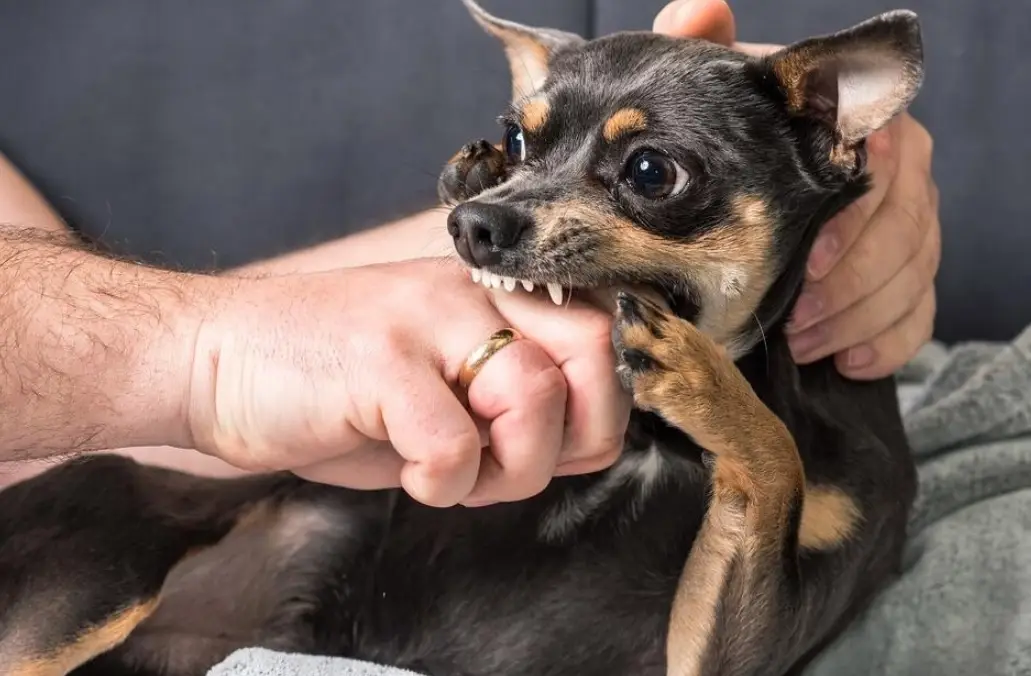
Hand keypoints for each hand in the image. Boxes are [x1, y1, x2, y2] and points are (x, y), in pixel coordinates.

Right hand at [187, 258, 628, 507]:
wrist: (215, 360)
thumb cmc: (331, 383)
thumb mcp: (440, 383)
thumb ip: (516, 401)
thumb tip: (589, 441)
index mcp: (491, 293)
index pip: (604, 336)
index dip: (596, 410)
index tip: (551, 446)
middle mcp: (470, 292)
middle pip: (595, 353)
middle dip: (573, 436)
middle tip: (512, 462)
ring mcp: (425, 319)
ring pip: (536, 399)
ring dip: (505, 469)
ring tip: (449, 469)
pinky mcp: (381, 360)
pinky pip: (455, 446)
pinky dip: (440, 484)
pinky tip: (406, 471)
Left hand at [653, 0, 940, 378]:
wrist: (745, 179)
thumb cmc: (734, 135)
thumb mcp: (715, 92)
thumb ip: (707, 51)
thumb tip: (701, 9)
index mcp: (864, 127)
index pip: (887, 170)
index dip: (853, 224)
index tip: (808, 265)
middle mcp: (902, 171)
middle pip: (908, 230)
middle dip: (852, 285)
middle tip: (797, 320)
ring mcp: (910, 224)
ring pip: (914, 276)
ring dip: (859, 319)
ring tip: (803, 343)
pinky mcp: (908, 273)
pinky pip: (919, 313)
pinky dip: (886, 343)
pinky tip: (844, 361)